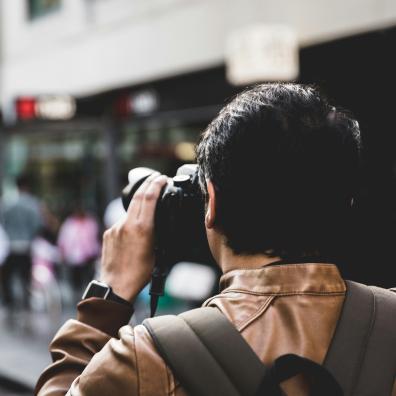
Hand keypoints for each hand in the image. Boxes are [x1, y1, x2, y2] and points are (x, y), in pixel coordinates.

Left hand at [100, 173, 167, 301]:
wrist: (116, 285)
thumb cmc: (139, 273)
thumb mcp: (156, 251)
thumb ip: (155, 232)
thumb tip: (156, 221)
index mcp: (142, 228)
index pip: (149, 197)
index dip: (156, 184)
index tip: (162, 179)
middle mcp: (126, 224)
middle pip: (138, 196)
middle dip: (148, 184)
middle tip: (156, 179)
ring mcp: (115, 227)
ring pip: (129, 209)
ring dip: (139, 202)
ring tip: (148, 204)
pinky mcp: (108, 233)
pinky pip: (121, 221)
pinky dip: (130, 219)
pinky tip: (135, 227)